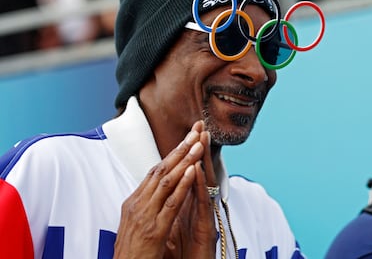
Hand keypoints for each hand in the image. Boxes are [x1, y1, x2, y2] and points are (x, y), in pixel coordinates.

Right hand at [113, 121, 209, 258]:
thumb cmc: (131, 252)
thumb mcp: (134, 224)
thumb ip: (145, 206)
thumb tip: (154, 191)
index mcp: (133, 202)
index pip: (155, 172)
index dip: (172, 154)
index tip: (185, 140)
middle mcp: (138, 204)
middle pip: (161, 169)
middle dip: (179, 149)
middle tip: (194, 132)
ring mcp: (146, 215)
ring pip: (167, 181)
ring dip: (184, 161)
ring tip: (198, 144)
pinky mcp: (155, 229)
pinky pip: (171, 202)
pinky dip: (182, 184)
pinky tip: (193, 171)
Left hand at [165, 128, 216, 258]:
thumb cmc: (180, 254)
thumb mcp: (172, 226)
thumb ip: (172, 207)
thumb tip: (165, 192)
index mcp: (188, 206)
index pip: (188, 174)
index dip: (187, 154)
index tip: (188, 133)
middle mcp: (198, 208)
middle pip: (198, 172)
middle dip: (197, 148)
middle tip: (199, 125)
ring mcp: (203, 218)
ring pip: (203, 184)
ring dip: (202, 160)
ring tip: (201, 138)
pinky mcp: (207, 230)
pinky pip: (202, 205)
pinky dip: (199, 186)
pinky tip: (198, 170)